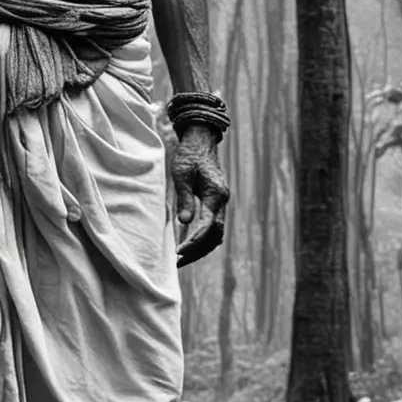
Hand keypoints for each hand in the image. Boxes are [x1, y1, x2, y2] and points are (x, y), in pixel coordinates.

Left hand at [172, 126, 228, 266]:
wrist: (200, 139)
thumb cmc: (188, 154)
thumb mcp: (182, 174)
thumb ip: (184, 198)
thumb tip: (184, 222)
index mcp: (216, 194)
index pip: (208, 226)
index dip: (194, 241)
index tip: (179, 252)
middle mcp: (223, 199)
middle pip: (216, 235)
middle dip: (198, 250)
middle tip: (178, 261)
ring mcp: (222, 201)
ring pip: (217, 233)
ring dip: (202, 247)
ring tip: (182, 258)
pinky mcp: (217, 201)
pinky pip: (214, 225)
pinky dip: (204, 238)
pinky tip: (189, 244)